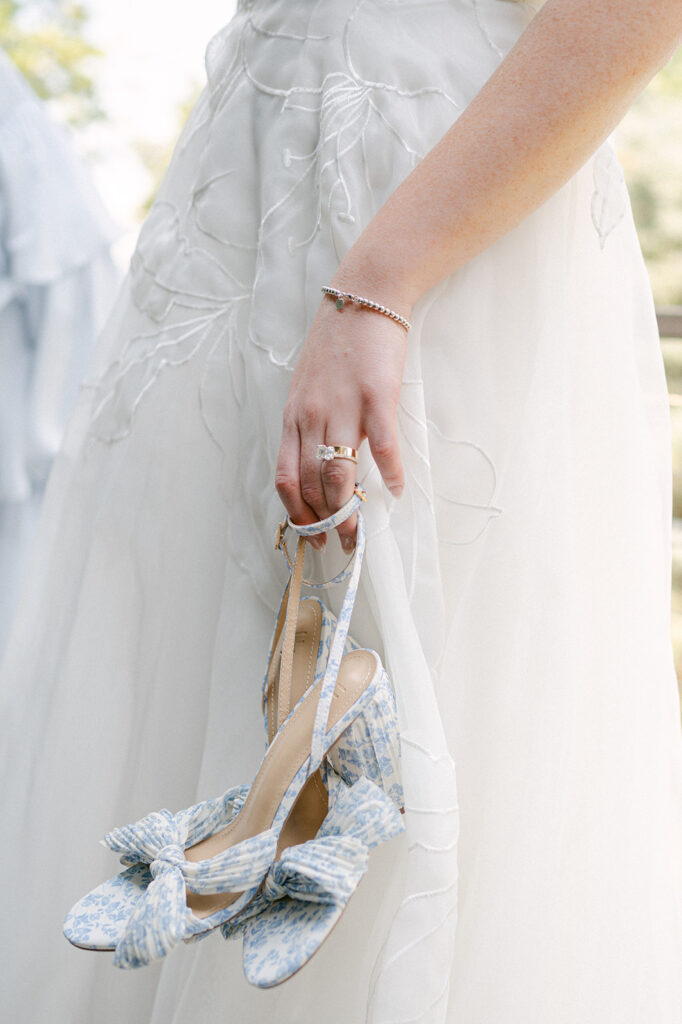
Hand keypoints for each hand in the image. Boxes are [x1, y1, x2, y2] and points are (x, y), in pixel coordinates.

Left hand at [275, 291, 409, 551]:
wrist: (363, 296)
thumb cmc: (337, 344)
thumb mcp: (308, 386)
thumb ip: (310, 425)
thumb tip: (319, 467)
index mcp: (294, 416)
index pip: (286, 477)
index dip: (296, 512)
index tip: (310, 535)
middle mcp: (312, 415)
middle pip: (311, 482)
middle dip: (324, 521)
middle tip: (340, 543)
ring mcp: (343, 406)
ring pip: (339, 471)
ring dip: (348, 509)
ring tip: (360, 532)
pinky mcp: (376, 395)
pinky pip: (382, 445)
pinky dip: (390, 473)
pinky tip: (396, 491)